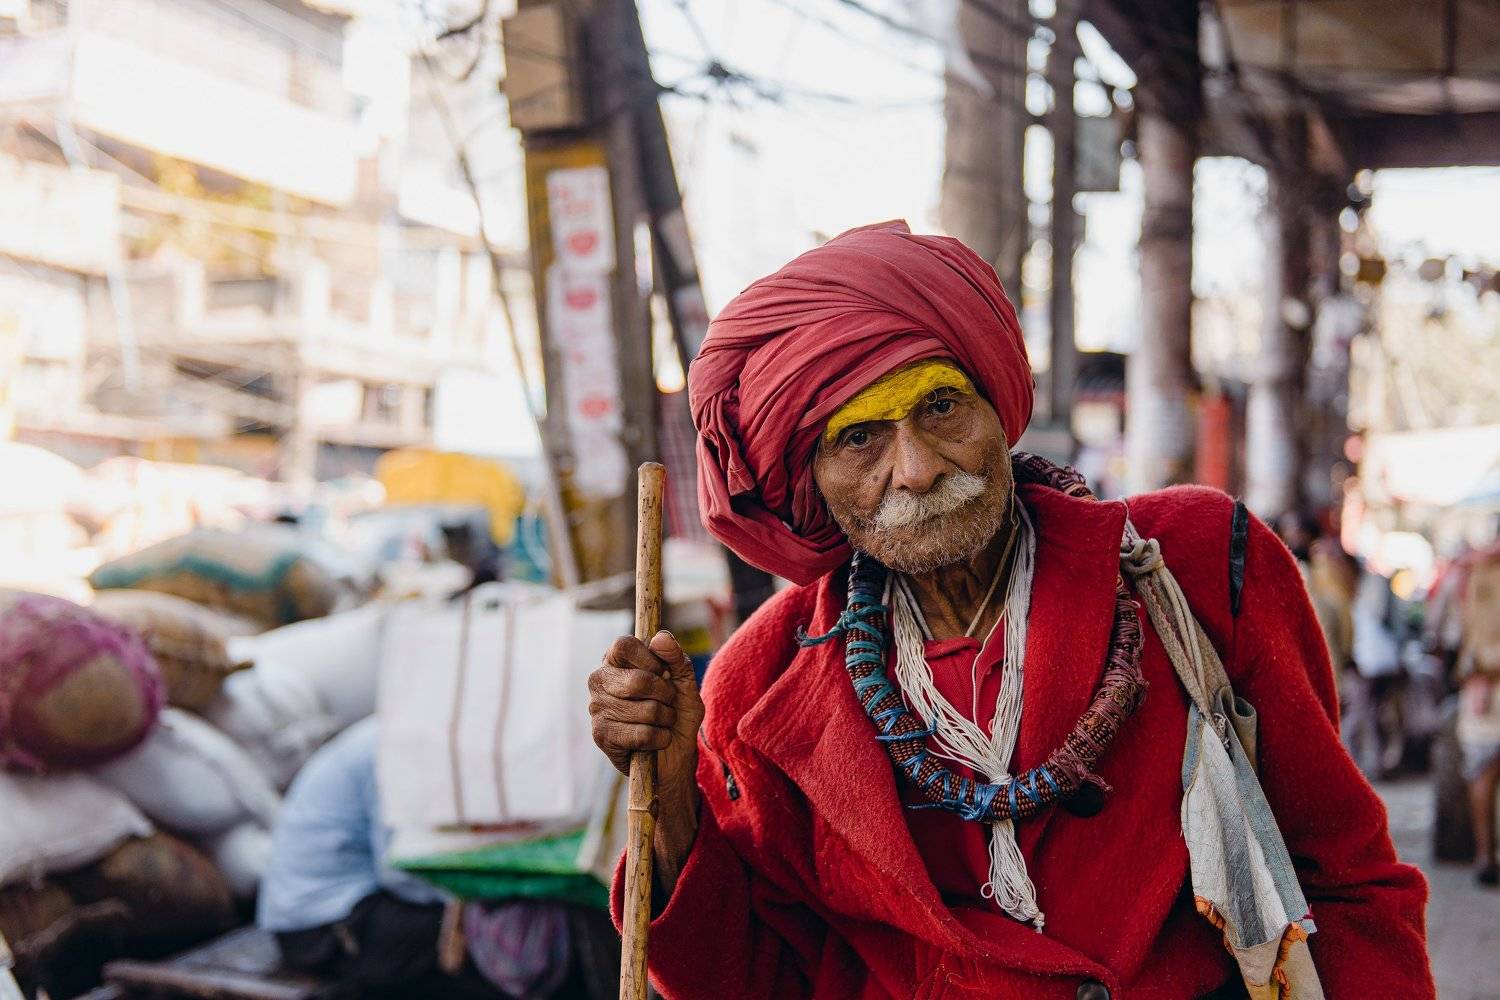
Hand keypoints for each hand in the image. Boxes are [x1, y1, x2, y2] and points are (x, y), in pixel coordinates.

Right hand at [589, 631, 703, 891]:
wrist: (674, 759)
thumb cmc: (677, 716)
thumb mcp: (685, 685)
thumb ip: (676, 659)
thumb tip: (661, 637)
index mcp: (616, 661)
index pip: (624, 644)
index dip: (650, 659)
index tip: (663, 673)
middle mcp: (599, 681)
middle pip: (638, 680)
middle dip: (666, 696)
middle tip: (668, 704)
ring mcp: (596, 708)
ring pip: (645, 709)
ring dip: (665, 720)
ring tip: (662, 724)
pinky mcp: (600, 736)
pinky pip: (641, 733)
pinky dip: (659, 738)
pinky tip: (655, 741)